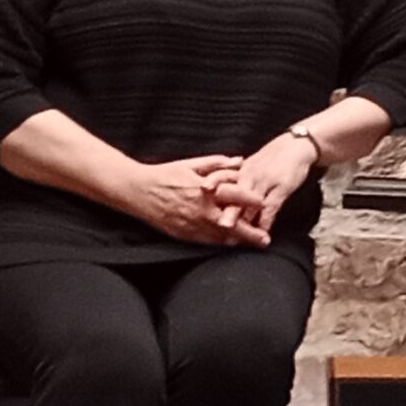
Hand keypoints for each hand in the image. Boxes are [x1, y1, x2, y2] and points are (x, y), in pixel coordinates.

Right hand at [123, 155, 267, 247]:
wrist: (140, 192)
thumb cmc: (166, 174)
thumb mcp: (192, 164)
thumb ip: (218, 163)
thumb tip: (240, 161)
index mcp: (208, 190)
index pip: (239, 197)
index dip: (255, 201)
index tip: (265, 202)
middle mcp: (204, 211)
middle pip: (236, 226)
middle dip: (252, 234)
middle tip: (266, 240)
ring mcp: (195, 226)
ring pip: (223, 238)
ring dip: (239, 242)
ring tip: (253, 244)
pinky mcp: (186, 235)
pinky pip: (209, 242)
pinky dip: (222, 243)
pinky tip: (230, 243)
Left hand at [206, 131, 318, 242]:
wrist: (297, 146)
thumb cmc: (274, 157)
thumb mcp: (252, 164)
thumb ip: (237, 178)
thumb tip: (221, 191)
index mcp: (241, 169)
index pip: (222, 177)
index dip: (211, 185)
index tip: (198, 196)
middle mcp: (250, 174)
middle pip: (233, 192)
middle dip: (222, 207)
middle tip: (213, 222)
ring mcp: (265, 181)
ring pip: (250, 201)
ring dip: (240, 217)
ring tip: (231, 233)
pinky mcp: (281, 187)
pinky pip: (271, 206)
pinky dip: (265, 220)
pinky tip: (261, 231)